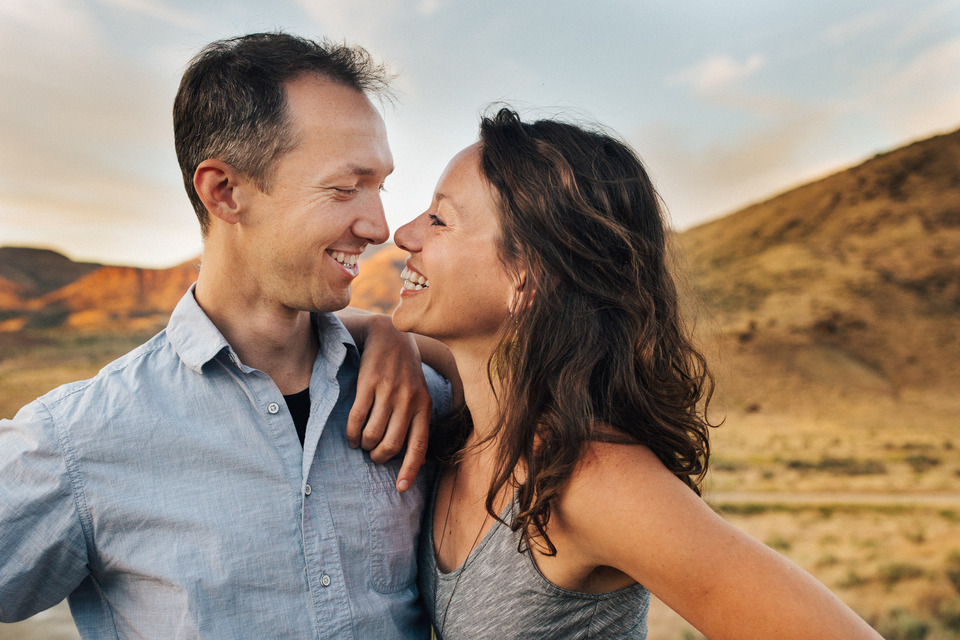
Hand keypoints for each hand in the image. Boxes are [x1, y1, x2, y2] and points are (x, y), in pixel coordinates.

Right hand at [336, 308, 430, 491]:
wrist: (391, 337)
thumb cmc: (405, 373)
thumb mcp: (420, 395)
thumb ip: (419, 424)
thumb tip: (421, 461)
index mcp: (424, 406)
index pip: (419, 445)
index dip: (410, 469)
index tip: (401, 488)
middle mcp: (409, 401)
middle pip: (392, 444)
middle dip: (379, 456)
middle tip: (374, 455)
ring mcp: (389, 392)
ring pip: (373, 434)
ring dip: (365, 445)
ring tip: (362, 444)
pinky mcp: (369, 384)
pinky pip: (357, 418)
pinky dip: (353, 433)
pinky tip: (352, 436)